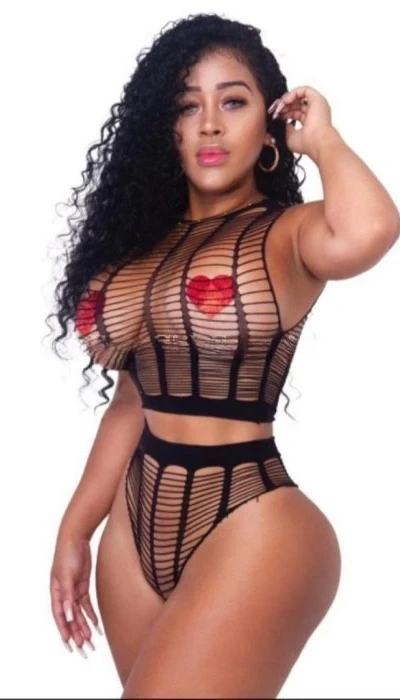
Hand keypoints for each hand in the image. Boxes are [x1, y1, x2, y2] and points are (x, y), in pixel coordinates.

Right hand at [50, 536, 100, 656]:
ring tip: (91, 642)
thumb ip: (68, 596)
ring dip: (85, 628)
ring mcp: (73, 591)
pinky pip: (86, 605)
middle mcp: (64, 595)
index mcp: (56, 594)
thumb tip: (69, 616)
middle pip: (71, 619)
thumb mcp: (67, 576)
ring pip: (79, 615)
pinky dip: (91, 616)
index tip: (69, 646)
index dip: (64, 632)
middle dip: (77, 635)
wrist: (76, 539)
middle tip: (84, 650)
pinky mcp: (82, 587)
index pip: (60, 617)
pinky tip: (96, 627)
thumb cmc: (67, 555)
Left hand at [268, 86, 335, 159]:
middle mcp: (314, 112)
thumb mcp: (291, 137)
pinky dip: (293, 93)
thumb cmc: (307, 143)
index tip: (275, 115)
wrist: (317, 143)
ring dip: (287, 99)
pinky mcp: (317, 99)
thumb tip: (284, 122)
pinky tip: (286, 101)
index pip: (295, 112)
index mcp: (310, 122)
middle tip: (274, 110)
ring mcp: (316, 105)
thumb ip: (286, 128)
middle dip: (284, 105)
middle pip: (296, 104)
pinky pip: (304, 90)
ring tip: (279, 106)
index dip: (284, 112)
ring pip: (299, 96)